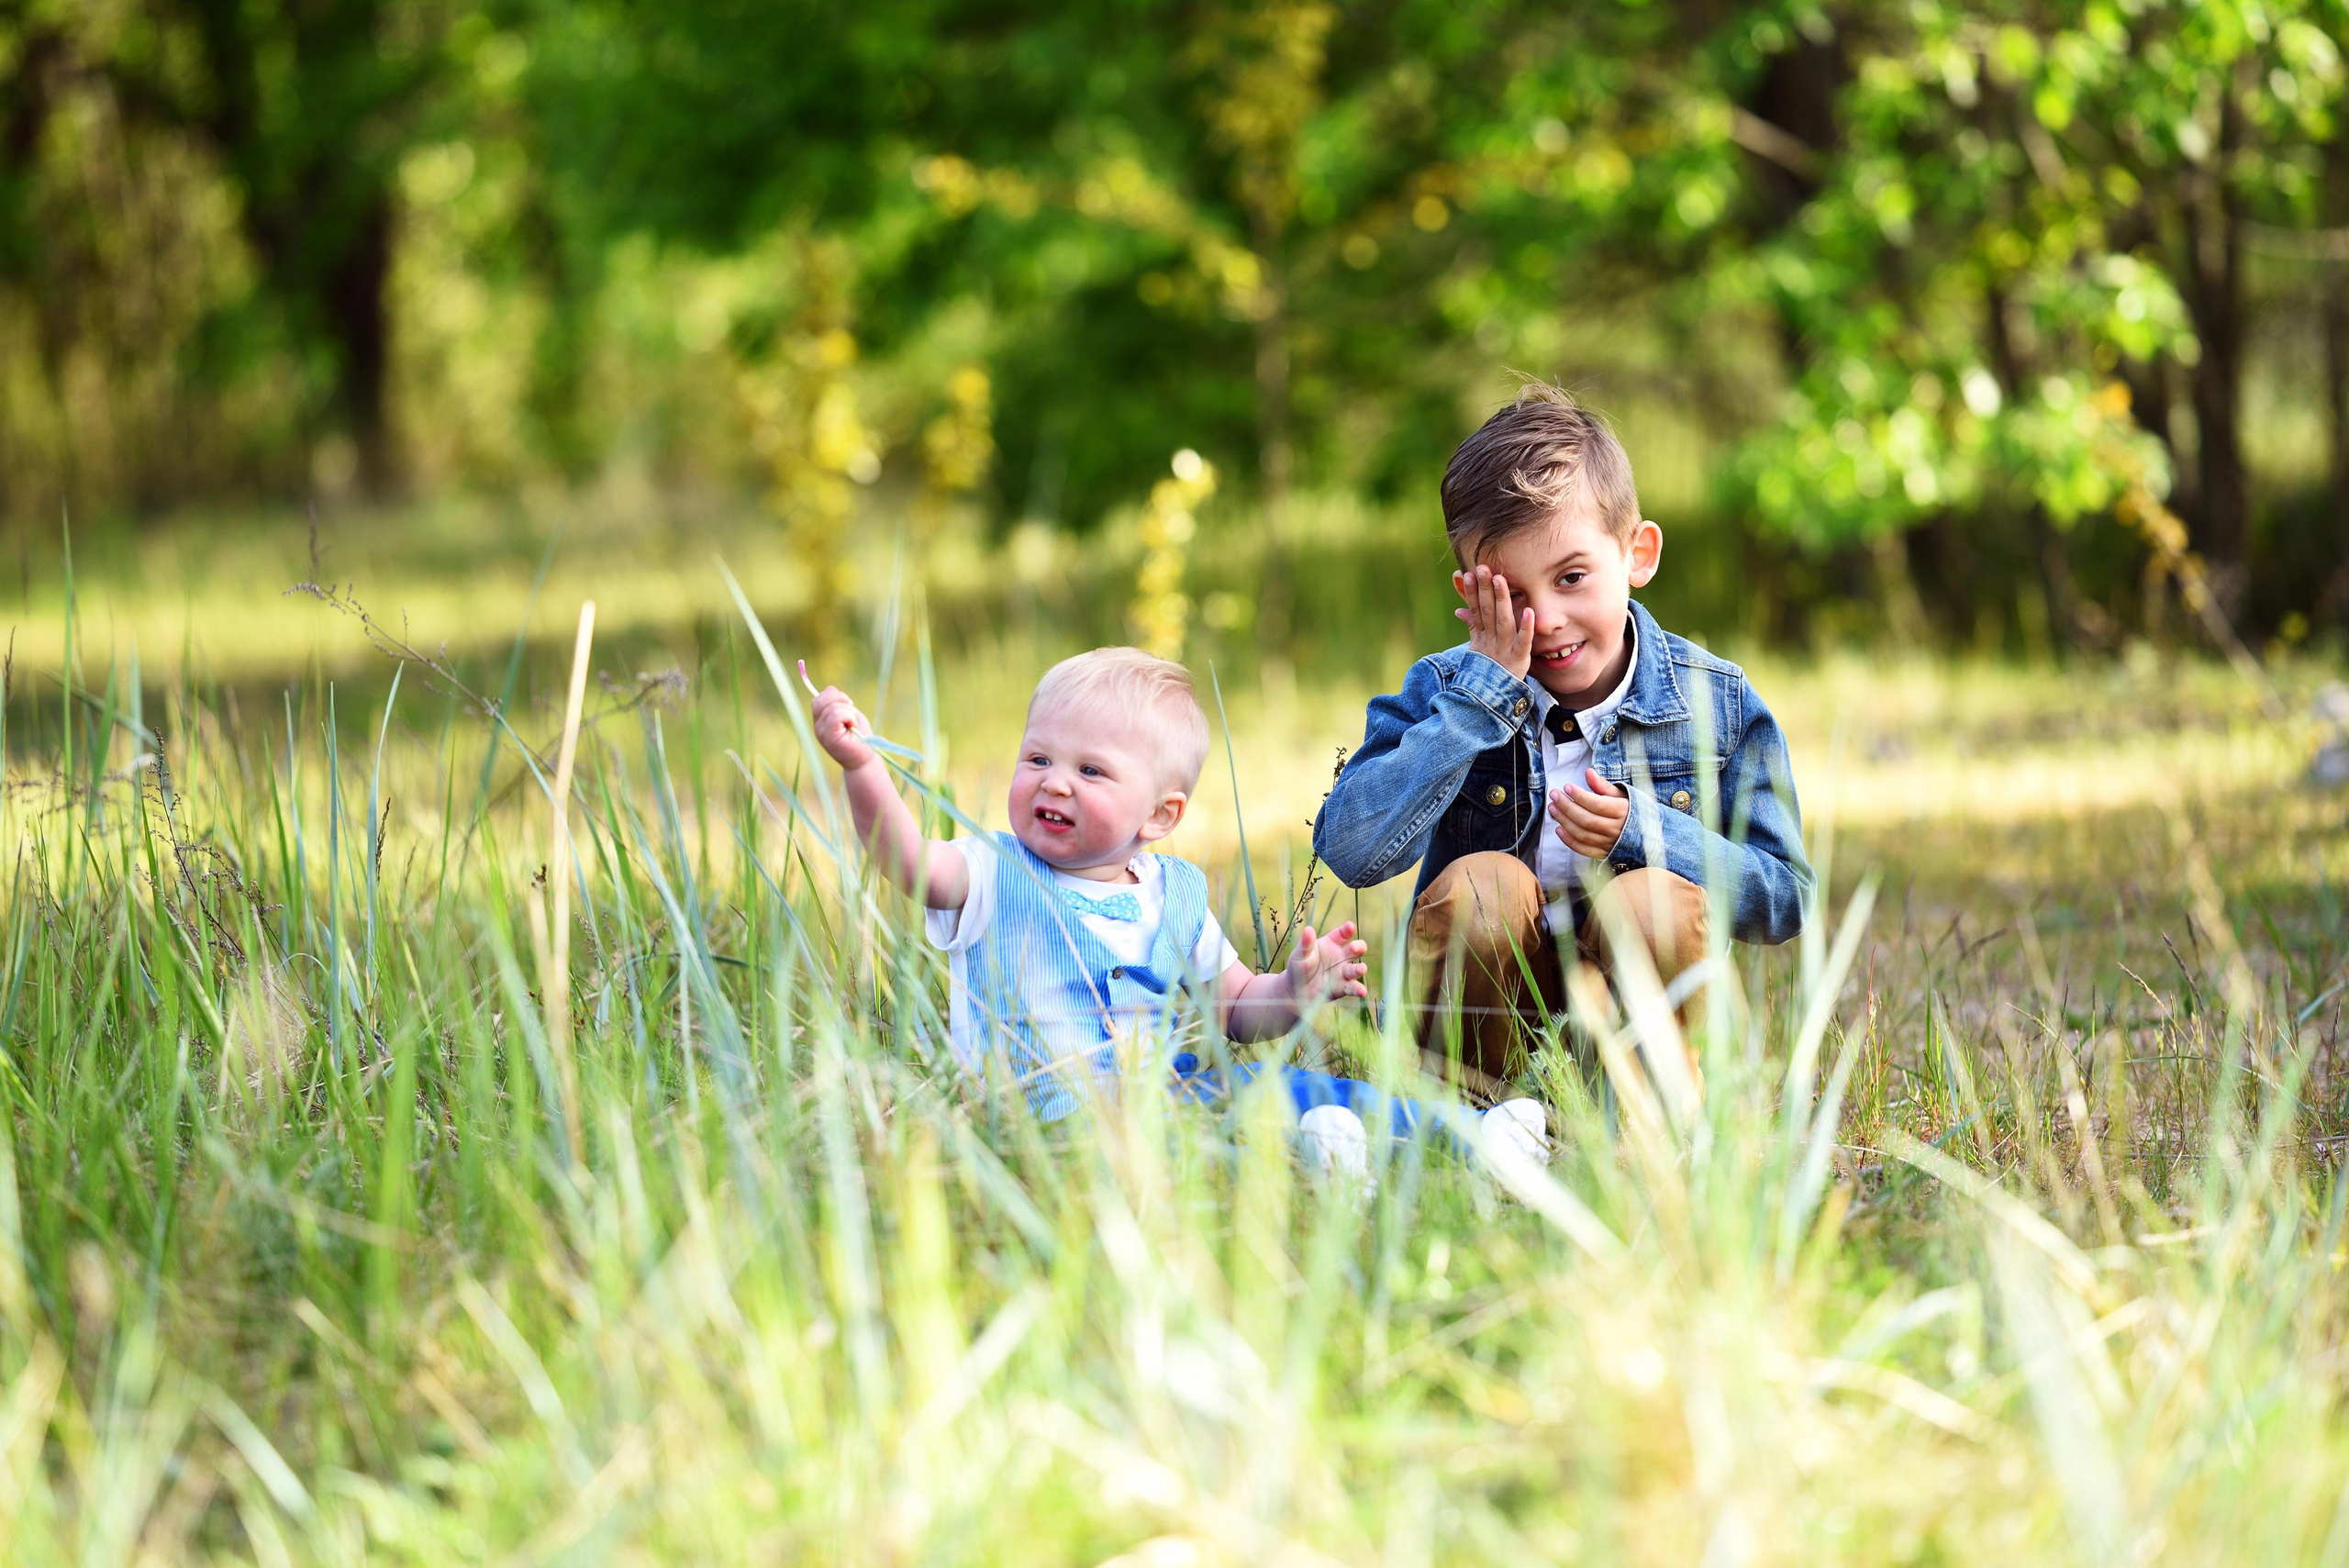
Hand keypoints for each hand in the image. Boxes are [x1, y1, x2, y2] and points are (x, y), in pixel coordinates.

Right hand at [809, 675, 877, 770]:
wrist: (864, 759)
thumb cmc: (859, 737)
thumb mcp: (849, 715)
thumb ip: (838, 704)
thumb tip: (830, 690)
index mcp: (821, 720)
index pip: (819, 698)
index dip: (834, 695)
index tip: (848, 705)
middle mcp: (818, 726)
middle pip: (822, 699)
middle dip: (840, 700)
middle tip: (852, 713)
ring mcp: (821, 732)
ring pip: (832, 707)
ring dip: (849, 711)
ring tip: (853, 724)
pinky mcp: (829, 737)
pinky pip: (835, 715)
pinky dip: (848, 716)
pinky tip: (853, 725)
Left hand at [1284, 920, 1369, 1003]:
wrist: (1295, 991)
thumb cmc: (1298, 967)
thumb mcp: (1300, 954)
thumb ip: (1306, 943)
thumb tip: (1308, 929)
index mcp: (1331, 944)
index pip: (1342, 934)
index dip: (1348, 929)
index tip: (1350, 926)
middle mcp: (1341, 957)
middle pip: (1356, 949)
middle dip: (1359, 947)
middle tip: (1354, 948)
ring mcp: (1343, 973)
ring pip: (1356, 968)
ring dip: (1360, 968)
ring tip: (1361, 969)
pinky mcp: (1342, 988)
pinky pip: (1352, 988)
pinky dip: (1358, 990)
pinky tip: (1362, 991)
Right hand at [1452, 564, 1533, 678]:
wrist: (1488, 702)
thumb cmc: (1487, 671)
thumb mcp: (1476, 648)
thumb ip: (1471, 626)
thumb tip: (1459, 609)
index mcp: (1481, 637)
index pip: (1475, 611)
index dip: (1471, 593)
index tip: (1466, 574)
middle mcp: (1491, 641)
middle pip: (1487, 612)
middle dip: (1484, 590)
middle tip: (1482, 568)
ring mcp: (1504, 650)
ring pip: (1502, 621)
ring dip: (1501, 600)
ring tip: (1499, 579)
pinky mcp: (1519, 660)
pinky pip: (1523, 642)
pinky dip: (1525, 627)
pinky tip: (1529, 611)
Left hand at [1550, 768, 1628, 856]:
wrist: (1647, 834)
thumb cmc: (1631, 810)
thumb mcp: (1621, 795)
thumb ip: (1603, 786)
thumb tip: (1588, 772)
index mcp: (1623, 812)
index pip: (1598, 804)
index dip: (1580, 796)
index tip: (1567, 787)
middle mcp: (1616, 829)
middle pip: (1587, 820)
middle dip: (1567, 807)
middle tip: (1554, 795)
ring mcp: (1609, 843)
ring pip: (1583, 834)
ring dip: (1564, 821)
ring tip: (1553, 808)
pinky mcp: (1604, 854)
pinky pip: (1584, 849)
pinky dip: (1569, 841)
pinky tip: (1558, 829)